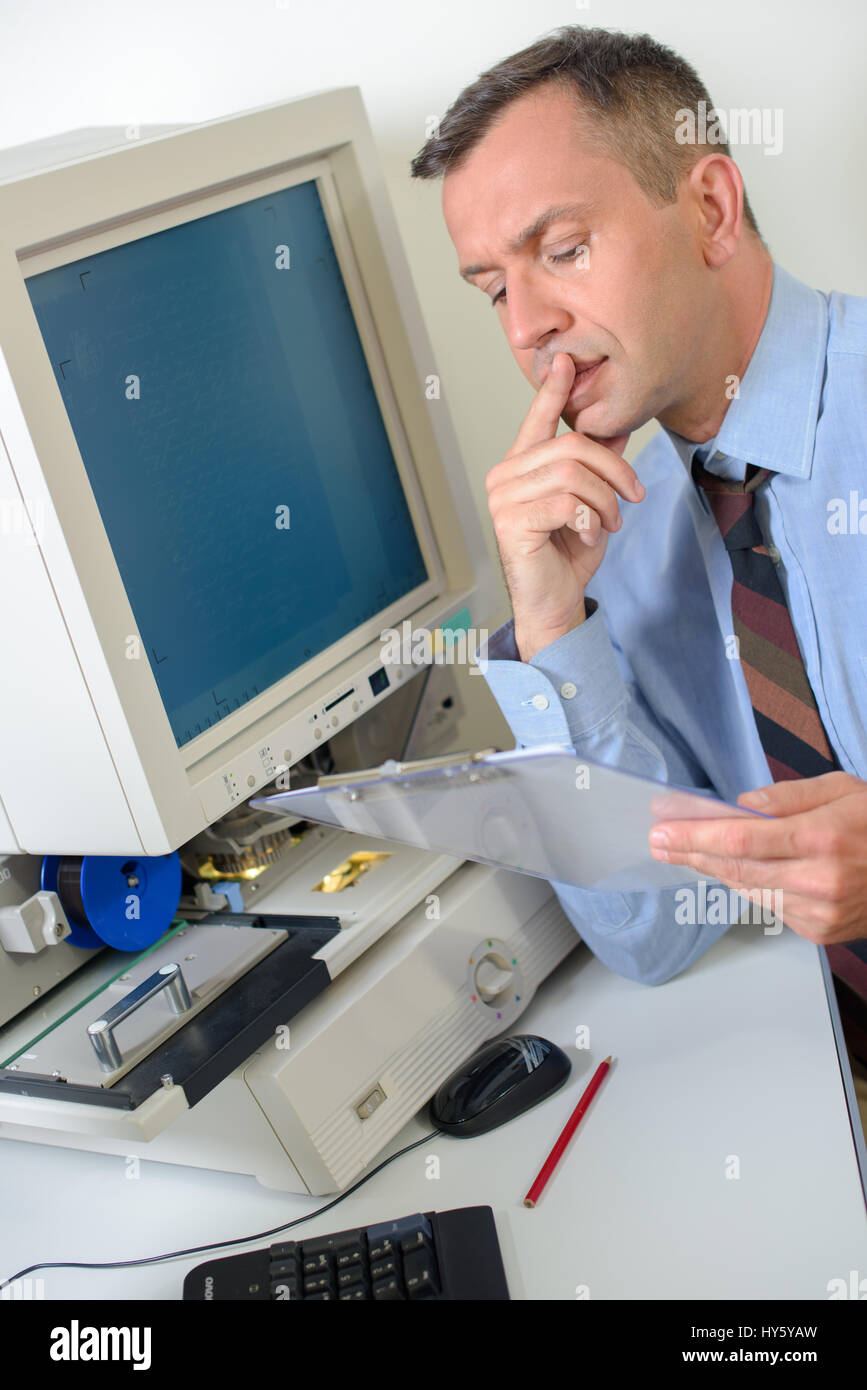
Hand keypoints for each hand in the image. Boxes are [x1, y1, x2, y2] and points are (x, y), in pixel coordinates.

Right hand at [485, 352, 643, 661]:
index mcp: (521, 467)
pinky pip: (566, 503)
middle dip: (614, 471)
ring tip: (610, 524)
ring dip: (605, 502)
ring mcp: (502, 499)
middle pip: (572, 448)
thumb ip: (597, 466)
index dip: (553, 390)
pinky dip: (590, 520)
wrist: (555, 602)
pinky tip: (589, 537)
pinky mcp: (510, 522)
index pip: (538, 420)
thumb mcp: (592, 503)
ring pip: (573, 475)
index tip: (566, 361)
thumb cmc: (567, 555)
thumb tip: (616, 428)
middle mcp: (504, 476)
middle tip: (634, 497)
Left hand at [648, 771, 866, 943]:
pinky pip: (771, 906)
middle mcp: (819, 881)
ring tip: (683, 852)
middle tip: (659, 842)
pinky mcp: (821, 932)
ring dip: (712, 872)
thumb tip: (741, 807)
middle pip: (735, 870)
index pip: (740, 840)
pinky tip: (731, 871)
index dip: (695, 837)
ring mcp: (820, 913)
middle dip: (691, 854)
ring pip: (749, 891)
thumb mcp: (842, 789)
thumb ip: (787, 797)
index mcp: (821, 838)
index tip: (663, 829)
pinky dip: (749, 887)